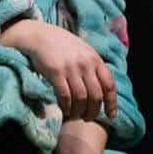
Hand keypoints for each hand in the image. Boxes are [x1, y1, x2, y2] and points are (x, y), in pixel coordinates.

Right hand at [0, 20, 116, 121]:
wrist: (40, 36)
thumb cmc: (63, 45)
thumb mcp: (83, 51)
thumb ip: (93, 66)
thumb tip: (102, 88)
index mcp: (95, 59)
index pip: (109, 85)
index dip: (111, 103)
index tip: (111, 115)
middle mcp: (85, 64)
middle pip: (96, 95)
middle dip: (93, 110)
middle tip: (88, 118)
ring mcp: (71, 68)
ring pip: (81, 98)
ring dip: (79, 111)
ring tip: (76, 115)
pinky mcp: (56, 73)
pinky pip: (65, 96)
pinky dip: (66, 106)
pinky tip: (66, 110)